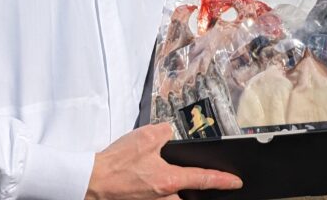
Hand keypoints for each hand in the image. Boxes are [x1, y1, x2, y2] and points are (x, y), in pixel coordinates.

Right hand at [85, 123, 242, 199]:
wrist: (90, 182)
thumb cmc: (115, 164)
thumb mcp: (144, 137)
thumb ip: (164, 132)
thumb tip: (169, 134)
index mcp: (168, 181)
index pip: (204, 179)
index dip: (223, 180)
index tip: (236, 181)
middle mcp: (164, 198)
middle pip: (190, 196)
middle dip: (198, 190)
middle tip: (206, 179)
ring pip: (174, 199)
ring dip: (177, 190)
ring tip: (164, 173)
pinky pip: (159, 199)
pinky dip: (162, 191)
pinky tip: (150, 179)